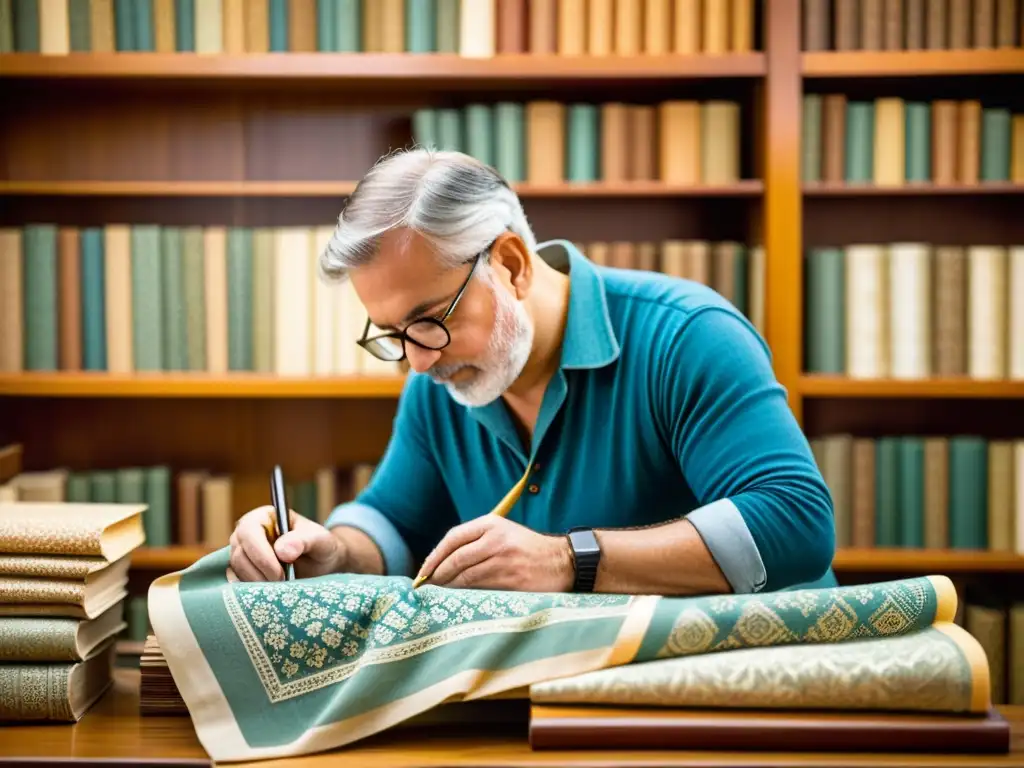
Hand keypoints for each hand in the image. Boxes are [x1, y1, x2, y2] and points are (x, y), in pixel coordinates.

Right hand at [229, 506, 346, 581]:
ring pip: (236, 570)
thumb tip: (282, 550)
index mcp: (264, 517)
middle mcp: (247, 532)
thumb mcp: (320, 540)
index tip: (280, 574)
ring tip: (280, 588)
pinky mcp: (240, 570)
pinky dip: (251, 591)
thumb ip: (304, 541)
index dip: (261, 555)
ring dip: (257, 583)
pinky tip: (269, 593)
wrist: (320, 565)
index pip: (249, 531)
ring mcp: (241, 552)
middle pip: (239, 554)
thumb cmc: (320, 547)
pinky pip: (236, 582)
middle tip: (282, 585)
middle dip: (260, 573)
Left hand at [415, 515, 574, 591]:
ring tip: (440, 595)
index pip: (453, 537)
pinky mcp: (512, 579)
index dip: (434, 556)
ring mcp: (504, 559)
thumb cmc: (528, 549)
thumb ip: (476, 541)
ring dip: (449, 588)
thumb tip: (441, 561)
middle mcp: (496, 539)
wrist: (563, 561)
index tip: (424, 571)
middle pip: (456, 558)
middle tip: (427, 588)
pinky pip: (481, 589)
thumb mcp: (503, 533)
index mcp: (491, 524)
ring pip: (465, 575)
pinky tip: (459, 600)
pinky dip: (466, 595)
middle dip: (438, 575)